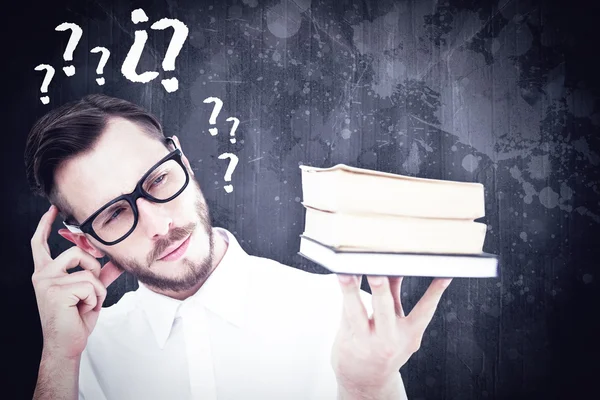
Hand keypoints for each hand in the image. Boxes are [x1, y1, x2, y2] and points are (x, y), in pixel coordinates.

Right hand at [30, 205, 121, 359]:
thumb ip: (102, 273)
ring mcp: (46, 282)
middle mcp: (41, 274)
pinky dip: (95, 298)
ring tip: (86, 302)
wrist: (68, 344)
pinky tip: (83, 309)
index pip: (40, 243)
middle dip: (93, 270)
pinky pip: (90, 284)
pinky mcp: (55, 291)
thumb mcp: (91, 291)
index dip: (45, 224)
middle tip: (90, 291)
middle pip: (77, 253)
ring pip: (87, 270)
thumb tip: (119, 259)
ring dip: (96, 288)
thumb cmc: (76, 318)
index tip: (52, 209)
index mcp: (45, 272)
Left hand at [332, 274, 451, 397]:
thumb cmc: (384, 346)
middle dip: (381, 290)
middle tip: (376, 273)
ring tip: (346, 272)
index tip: (443, 275)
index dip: (435, 293)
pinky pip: (344, 312)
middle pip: (384, 311)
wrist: (366, 381)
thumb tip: (396, 266)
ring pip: (356, 311)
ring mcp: (366, 342)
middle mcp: (388, 340)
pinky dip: (344, 294)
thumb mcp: (397, 325)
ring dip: (350, 290)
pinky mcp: (346, 341)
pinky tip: (344, 278)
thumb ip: (395, 295)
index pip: (425, 311)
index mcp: (408, 336)